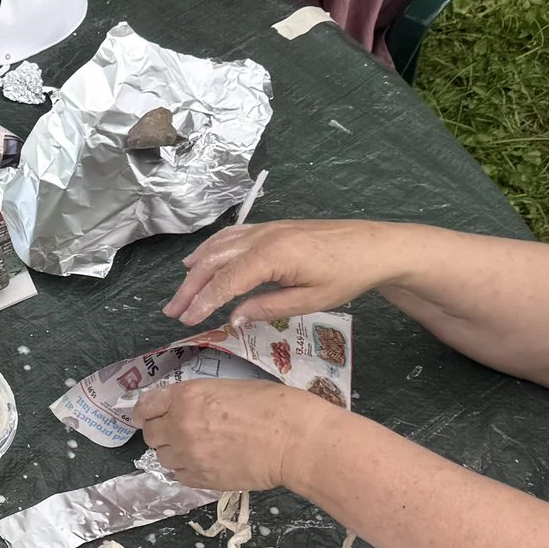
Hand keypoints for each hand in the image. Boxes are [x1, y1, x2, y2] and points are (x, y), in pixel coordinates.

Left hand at [137, 378, 341, 494]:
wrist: (295, 441)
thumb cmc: (273, 406)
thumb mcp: (229, 388)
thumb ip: (200, 399)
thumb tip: (188, 408)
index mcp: (187, 396)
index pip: (147, 406)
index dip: (145, 411)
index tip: (146, 416)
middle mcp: (180, 425)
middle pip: (151, 435)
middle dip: (161, 432)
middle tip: (178, 432)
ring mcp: (189, 455)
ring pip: (163, 458)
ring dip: (174, 453)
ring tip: (197, 449)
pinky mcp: (201, 479)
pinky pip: (179, 476)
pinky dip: (186, 470)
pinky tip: (205, 463)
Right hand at [164, 219, 409, 327]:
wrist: (375, 246)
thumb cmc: (347, 276)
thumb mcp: (310, 301)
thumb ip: (268, 308)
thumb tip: (233, 318)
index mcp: (273, 256)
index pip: (227, 280)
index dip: (204, 301)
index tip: (186, 320)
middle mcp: (263, 237)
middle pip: (215, 262)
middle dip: (191, 287)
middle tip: (173, 311)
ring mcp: (266, 228)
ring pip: (219, 246)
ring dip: (196, 270)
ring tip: (180, 291)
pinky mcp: (272, 227)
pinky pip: (232, 236)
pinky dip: (211, 249)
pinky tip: (200, 260)